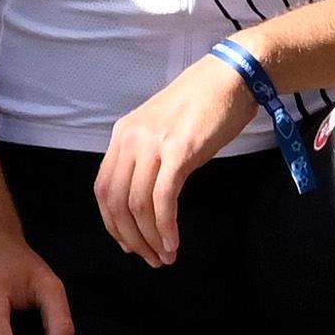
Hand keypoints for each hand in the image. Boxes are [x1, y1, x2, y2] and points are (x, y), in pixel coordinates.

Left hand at [94, 53, 255, 267]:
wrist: (231, 76)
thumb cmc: (203, 104)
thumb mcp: (163, 130)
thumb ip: (148, 157)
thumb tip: (144, 199)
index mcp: (123, 134)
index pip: (104, 188)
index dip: (112, 223)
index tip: (129, 244)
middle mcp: (130, 138)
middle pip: (116, 201)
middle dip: (130, 237)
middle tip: (149, 258)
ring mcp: (153, 144)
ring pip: (137, 205)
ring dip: (150, 238)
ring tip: (165, 256)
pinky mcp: (178, 151)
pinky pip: (163, 200)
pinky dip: (166, 227)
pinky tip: (174, 242)